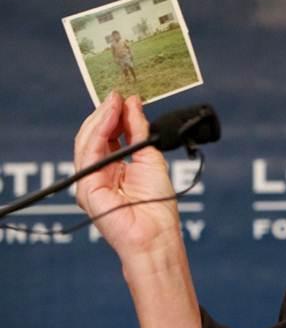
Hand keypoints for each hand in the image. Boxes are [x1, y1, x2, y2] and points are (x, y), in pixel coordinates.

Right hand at [73, 92, 180, 260]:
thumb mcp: (151, 157)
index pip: (107, 134)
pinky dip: (100, 131)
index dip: (114, 114)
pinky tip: (111, 116)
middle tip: (119, 95)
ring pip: (88, 140)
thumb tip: (133, 104)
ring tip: (116, 101)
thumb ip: (139, 131)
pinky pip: (90, 152)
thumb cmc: (157, 204)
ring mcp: (90, 180)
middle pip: (94, 135)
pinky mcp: (87, 187)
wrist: (157, 233)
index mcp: (114, 167)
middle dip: (107, 112)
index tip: (124, 96)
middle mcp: (99, 172)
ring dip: (103, 117)